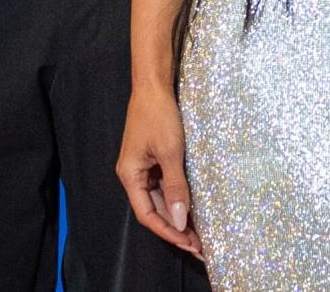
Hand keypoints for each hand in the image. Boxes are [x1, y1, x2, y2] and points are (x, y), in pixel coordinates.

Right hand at [117, 84, 203, 260]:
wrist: (154, 84)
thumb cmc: (159, 114)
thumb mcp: (170, 152)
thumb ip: (175, 186)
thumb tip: (179, 219)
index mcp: (130, 175)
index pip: (147, 215)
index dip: (167, 231)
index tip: (188, 244)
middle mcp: (133, 174)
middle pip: (153, 209)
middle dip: (175, 227)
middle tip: (199, 245)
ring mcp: (143, 166)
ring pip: (160, 198)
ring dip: (177, 214)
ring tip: (199, 232)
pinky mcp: (153, 158)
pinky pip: (164, 184)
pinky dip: (177, 197)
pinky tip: (192, 206)